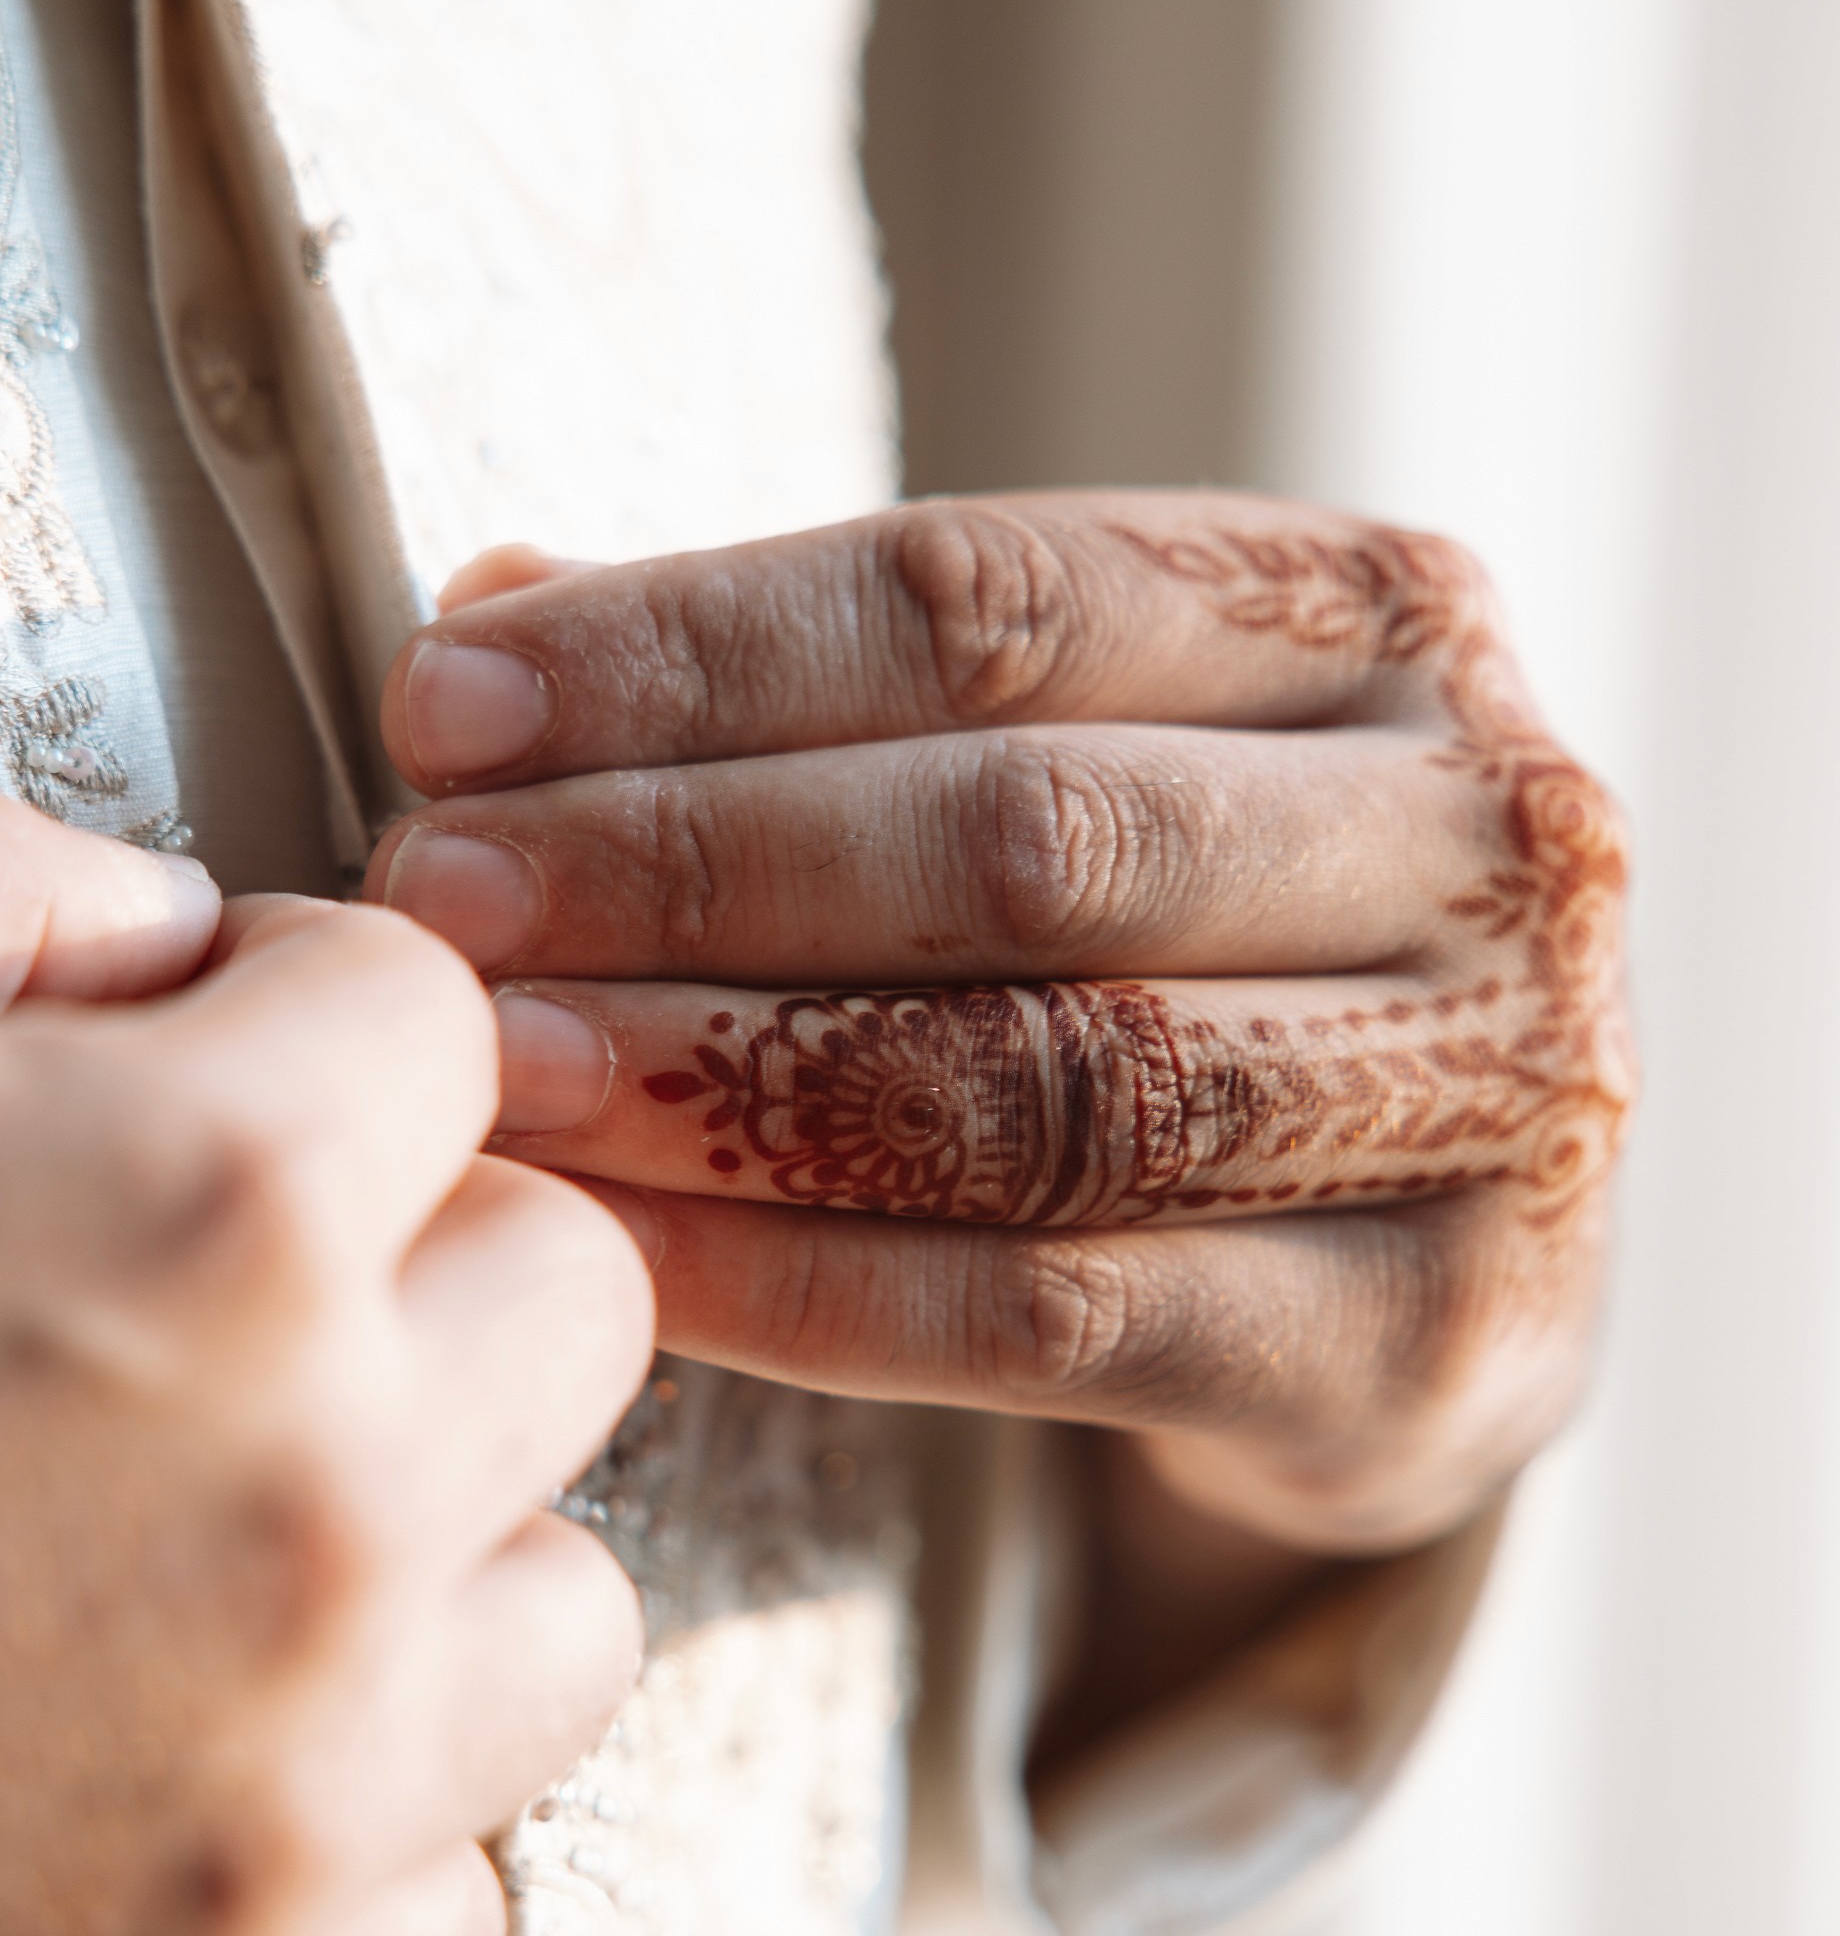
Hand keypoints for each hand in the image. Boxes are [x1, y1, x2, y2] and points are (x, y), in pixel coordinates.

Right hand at [0, 788, 650, 1935]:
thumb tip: (164, 936)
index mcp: (202, 1211)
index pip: (436, 1027)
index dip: (297, 1022)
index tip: (208, 1069)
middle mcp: (319, 1512)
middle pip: (566, 1300)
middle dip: (411, 1263)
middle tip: (207, 1302)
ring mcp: (293, 1808)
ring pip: (560, 1611)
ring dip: (427, 1552)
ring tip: (196, 1547)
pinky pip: (439, 1891)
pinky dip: (332, 1825)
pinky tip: (132, 1769)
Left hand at [369, 499, 1629, 1558]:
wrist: (1453, 1258)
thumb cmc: (1205, 958)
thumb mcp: (1073, 765)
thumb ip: (822, 694)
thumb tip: (497, 603)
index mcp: (1382, 620)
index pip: (999, 594)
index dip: (698, 647)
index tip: (445, 702)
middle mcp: (1489, 833)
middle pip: (1031, 832)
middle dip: (692, 861)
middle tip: (438, 898)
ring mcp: (1497, 1094)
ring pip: (1052, 1080)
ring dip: (727, 1078)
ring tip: (496, 1076)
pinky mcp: (1435, 1340)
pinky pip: (1057, 1314)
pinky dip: (809, 1288)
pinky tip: (623, 1259)